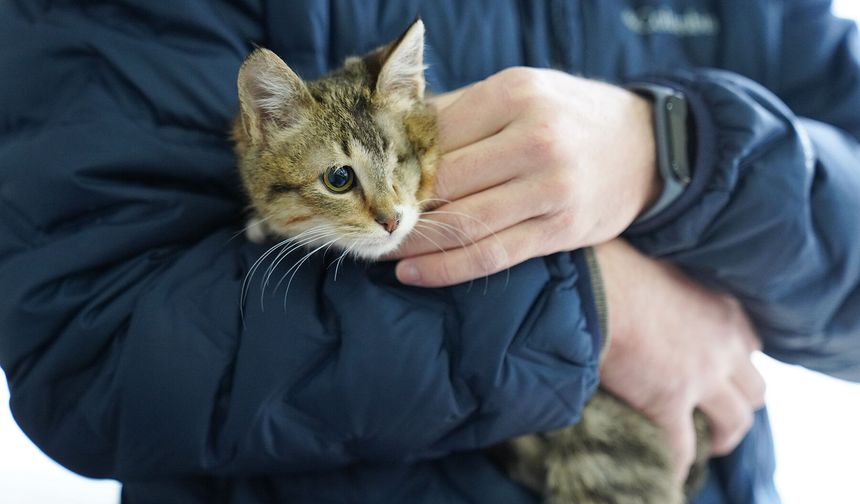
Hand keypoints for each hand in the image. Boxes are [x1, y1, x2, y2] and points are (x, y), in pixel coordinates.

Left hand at [393, 67, 660, 286]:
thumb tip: (398, 137)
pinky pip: (491, 255)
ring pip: (464, 223)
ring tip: (380, 251)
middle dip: (402, 206)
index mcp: (515, 95)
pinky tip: (412, 274)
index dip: (399, 164)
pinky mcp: (560, 229)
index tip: (375, 185)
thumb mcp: (523, 91)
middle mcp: (534, 139)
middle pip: (446, 181)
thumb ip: (463, 111)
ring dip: (414, 243)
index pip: (436, 136)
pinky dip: (446, 269)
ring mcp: (551, 188)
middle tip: (371, 222)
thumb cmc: (568, 116)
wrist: (645, 146)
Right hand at [596, 240, 764, 479]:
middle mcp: (724, 346)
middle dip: (740, 405)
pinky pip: (684, 445)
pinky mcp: (670, 400)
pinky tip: (669, 469)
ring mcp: (702, 376)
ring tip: (707, 445)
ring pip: (737, 423)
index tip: (720, 373)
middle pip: (755, 391)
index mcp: (725, 311)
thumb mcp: (666, 272)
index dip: (736, 364)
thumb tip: (657, 297)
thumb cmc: (618, 268)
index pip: (751, 346)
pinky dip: (679, 462)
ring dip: (724, 437)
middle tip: (719, 415)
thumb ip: (678, 292)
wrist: (595, 284)